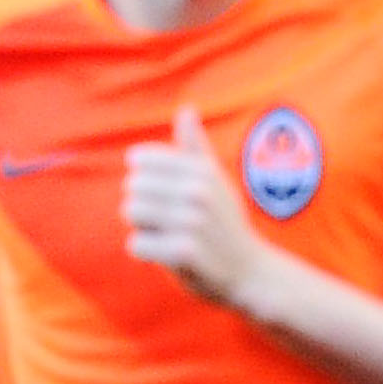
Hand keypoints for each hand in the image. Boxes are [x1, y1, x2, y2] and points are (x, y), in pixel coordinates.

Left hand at [126, 102, 268, 309]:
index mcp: (202, 170)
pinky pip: (136, 244)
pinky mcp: (184, 252)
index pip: (140, 160)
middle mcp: (199, 191)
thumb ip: (196, 148)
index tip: (164, 196)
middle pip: (132, 186)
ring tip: (166, 235)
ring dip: (142, 227)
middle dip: (141, 205)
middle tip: (166, 221)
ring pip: (131, 212)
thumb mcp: (217, 181)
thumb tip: (187, 110)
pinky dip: (145, 251)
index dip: (144, 179)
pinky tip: (166, 254)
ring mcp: (193, 221)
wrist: (251, 272)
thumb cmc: (227, 224)